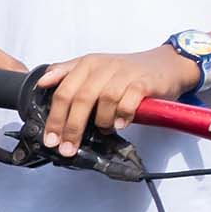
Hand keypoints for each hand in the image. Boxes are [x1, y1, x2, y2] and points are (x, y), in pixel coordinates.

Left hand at [37, 47, 200, 152]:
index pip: (63, 92)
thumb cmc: (127, 71)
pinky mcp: (145, 82)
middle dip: (72, 127)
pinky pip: (130, 100)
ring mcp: (125, 73)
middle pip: (81, 99)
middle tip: (68, 147)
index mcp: (87, 64)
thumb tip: (43, 82)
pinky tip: (121, 123)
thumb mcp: (95, 67)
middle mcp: (104, 67)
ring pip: (105, 100)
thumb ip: (68, 73)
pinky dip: (123, 114)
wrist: (166, 65)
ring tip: (104, 129)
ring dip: (102, 120)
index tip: (50, 139)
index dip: (55, 118)